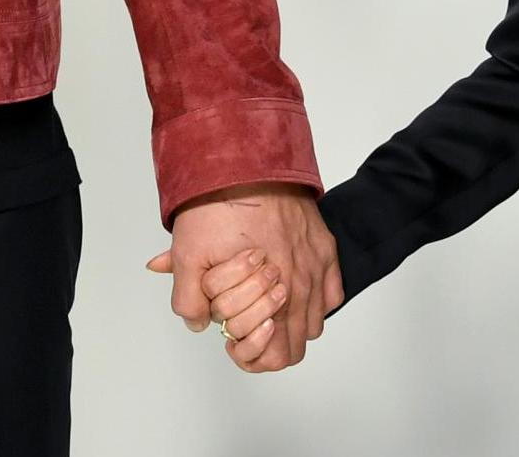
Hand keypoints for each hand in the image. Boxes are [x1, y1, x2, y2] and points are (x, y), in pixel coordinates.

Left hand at [144, 182, 341, 372]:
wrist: (245, 162)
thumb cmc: (218, 204)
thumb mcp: (188, 254)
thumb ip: (189, 300)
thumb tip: (197, 323)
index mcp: (269, 295)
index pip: (275, 356)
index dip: (251, 355)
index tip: (233, 340)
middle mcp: (300, 286)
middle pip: (296, 346)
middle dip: (271, 344)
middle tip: (248, 325)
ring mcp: (316, 267)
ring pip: (314, 323)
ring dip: (293, 323)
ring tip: (267, 307)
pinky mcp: (326, 248)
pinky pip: (331, 294)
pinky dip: (315, 299)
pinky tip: (292, 288)